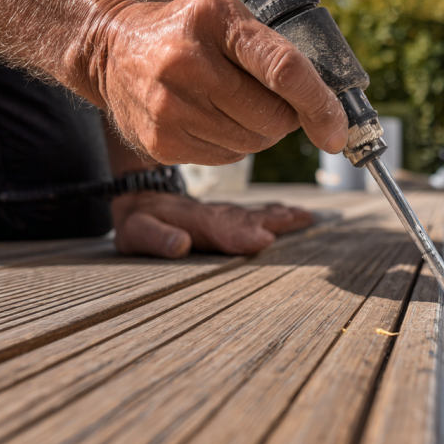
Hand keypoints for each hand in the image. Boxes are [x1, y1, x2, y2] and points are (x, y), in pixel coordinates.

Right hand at [91, 0, 348, 165]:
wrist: (111, 50)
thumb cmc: (185, 31)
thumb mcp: (227, 16)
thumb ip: (275, 51)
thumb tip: (326, 108)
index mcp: (212, 20)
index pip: (283, 70)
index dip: (319, 104)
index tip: (337, 129)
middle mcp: (186, 63)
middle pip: (273, 116)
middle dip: (288, 116)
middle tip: (272, 101)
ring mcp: (170, 107)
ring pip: (254, 143)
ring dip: (262, 132)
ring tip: (237, 105)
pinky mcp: (162, 142)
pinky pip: (228, 157)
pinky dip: (234, 144)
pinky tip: (214, 118)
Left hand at [111, 192, 314, 257]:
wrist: (142, 198)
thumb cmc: (138, 223)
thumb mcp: (137, 233)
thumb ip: (156, 238)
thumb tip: (179, 245)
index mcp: (193, 220)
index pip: (220, 227)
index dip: (241, 234)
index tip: (263, 239)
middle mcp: (215, 214)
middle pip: (247, 218)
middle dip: (273, 221)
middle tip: (301, 220)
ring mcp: (226, 213)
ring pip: (257, 213)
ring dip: (282, 216)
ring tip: (306, 217)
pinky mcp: (232, 215)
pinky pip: (258, 212)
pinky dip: (279, 213)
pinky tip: (297, 215)